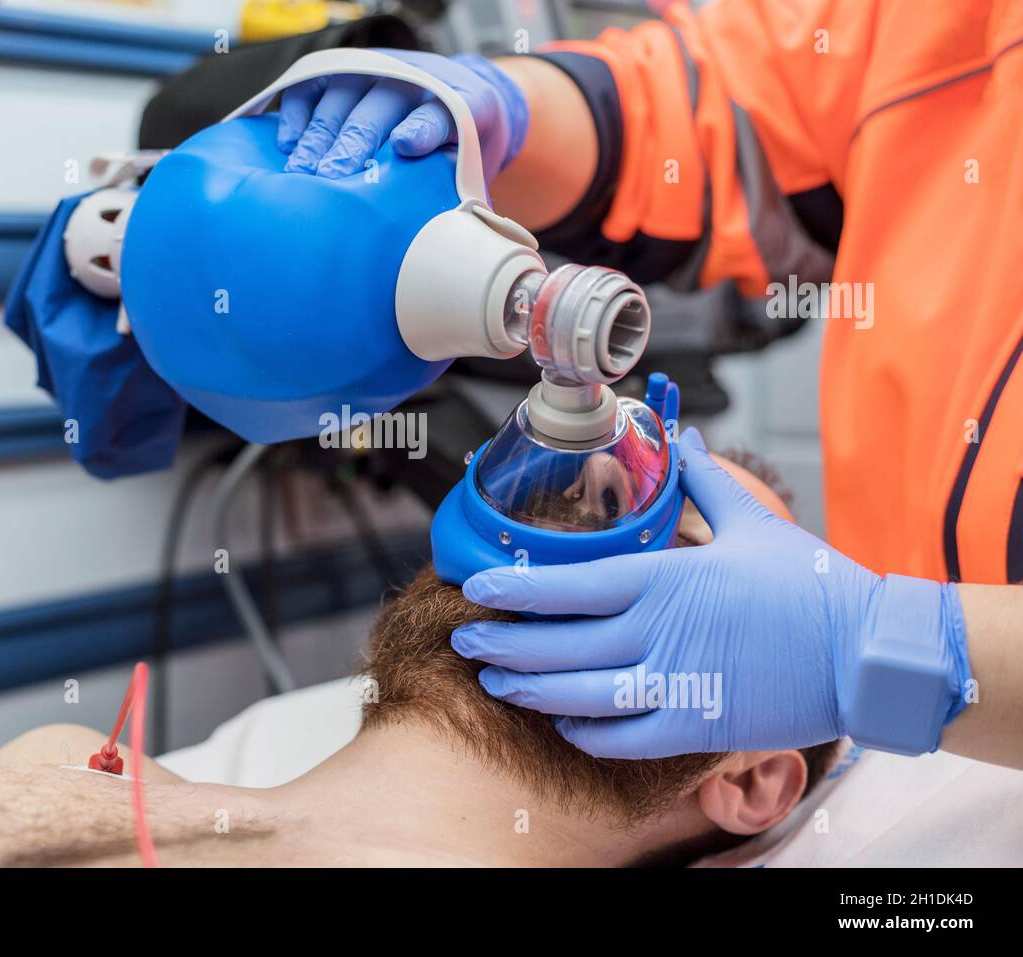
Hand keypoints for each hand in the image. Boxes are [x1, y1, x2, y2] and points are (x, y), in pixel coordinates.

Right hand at [276, 49, 527, 182]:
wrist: (459, 105)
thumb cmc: (461, 155)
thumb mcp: (471, 174)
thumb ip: (457, 196)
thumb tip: (441, 241)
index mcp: (467, 103)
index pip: (441, 113)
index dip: (422, 127)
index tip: (405, 146)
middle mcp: (421, 78)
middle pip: (382, 104)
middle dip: (353, 142)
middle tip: (330, 179)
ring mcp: (382, 71)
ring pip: (344, 94)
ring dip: (320, 134)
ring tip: (301, 172)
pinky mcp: (349, 73)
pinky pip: (317, 85)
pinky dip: (299, 111)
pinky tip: (287, 142)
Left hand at [450, 428, 950, 757]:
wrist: (868, 652)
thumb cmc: (811, 586)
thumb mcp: (753, 524)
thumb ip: (704, 482)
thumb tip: (682, 439)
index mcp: (665, 579)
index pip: (568, 584)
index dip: (515, 590)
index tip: (476, 588)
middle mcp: (657, 631)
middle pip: (558, 643)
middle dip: (502, 643)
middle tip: (464, 640)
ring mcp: (674, 683)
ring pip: (578, 694)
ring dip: (529, 689)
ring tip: (494, 681)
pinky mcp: (696, 726)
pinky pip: (622, 736)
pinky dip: (584, 732)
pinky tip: (561, 721)